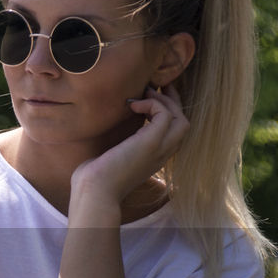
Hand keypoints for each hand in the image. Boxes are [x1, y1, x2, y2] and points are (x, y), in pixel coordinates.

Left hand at [71, 84, 188, 209]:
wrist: (94, 191)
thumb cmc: (95, 180)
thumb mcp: (112, 159)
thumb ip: (119, 146)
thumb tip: (111, 130)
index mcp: (154, 159)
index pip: (174, 134)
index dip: (169, 113)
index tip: (155, 97)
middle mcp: (162, 155)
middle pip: (183, 124)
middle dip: (173, 102)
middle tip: (158, 86)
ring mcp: (159, 150)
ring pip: (181, 119)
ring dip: (165, 101)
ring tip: (146, 93)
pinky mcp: (151, 143)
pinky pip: (165, 114)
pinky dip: (152, 104)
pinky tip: (133, 105)